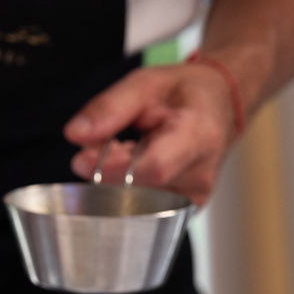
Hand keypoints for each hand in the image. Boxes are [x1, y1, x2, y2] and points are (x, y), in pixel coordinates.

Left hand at [64, 59, 240, 204]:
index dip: (113, 169)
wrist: (218, 106)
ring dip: (118, 181)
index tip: (82, 159)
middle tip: (108, 143)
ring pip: (137, 203)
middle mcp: (201, 174)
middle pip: (139, 191)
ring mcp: (195, 197)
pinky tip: (136, 167)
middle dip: (109, 171)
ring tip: (130, 149)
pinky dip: (129, 190)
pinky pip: (144, 208)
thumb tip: (75, 135)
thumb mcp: (145, 83)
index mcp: (198, 135)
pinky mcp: (185, 210)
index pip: (154, 167)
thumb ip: (109, 107)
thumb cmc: (183, 93)